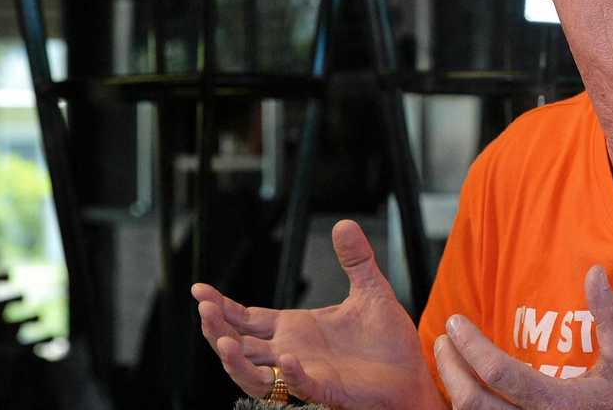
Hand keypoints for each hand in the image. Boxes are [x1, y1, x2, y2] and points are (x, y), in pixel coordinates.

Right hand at [191, 219, 443, 409]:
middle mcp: (293, 351)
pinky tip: (287, 358)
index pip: (247, 318)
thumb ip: (356, 260)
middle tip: (204, 310)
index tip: (199, 291)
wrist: (414, 372)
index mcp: (296, 328)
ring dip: (237, 361)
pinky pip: (302, 386)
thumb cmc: (389, 340)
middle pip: (240, 345)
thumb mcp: (371, 290)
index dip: (222, 307)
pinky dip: (291, 375)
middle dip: (218, 329)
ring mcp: (307, 372)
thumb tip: (343, 223)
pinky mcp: (328, 389)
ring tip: (226, 341)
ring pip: (256, 375)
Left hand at [435, 266, 612, 409]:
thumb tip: (594, 273)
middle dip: (449, 368)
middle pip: (471, 402)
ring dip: (452, 390)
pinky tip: (465, 391)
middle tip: (443, 340)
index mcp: (557, 403)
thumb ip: (610, 318)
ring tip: (448, 362)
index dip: (470, 346)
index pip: (498, 373)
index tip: (455, 322)